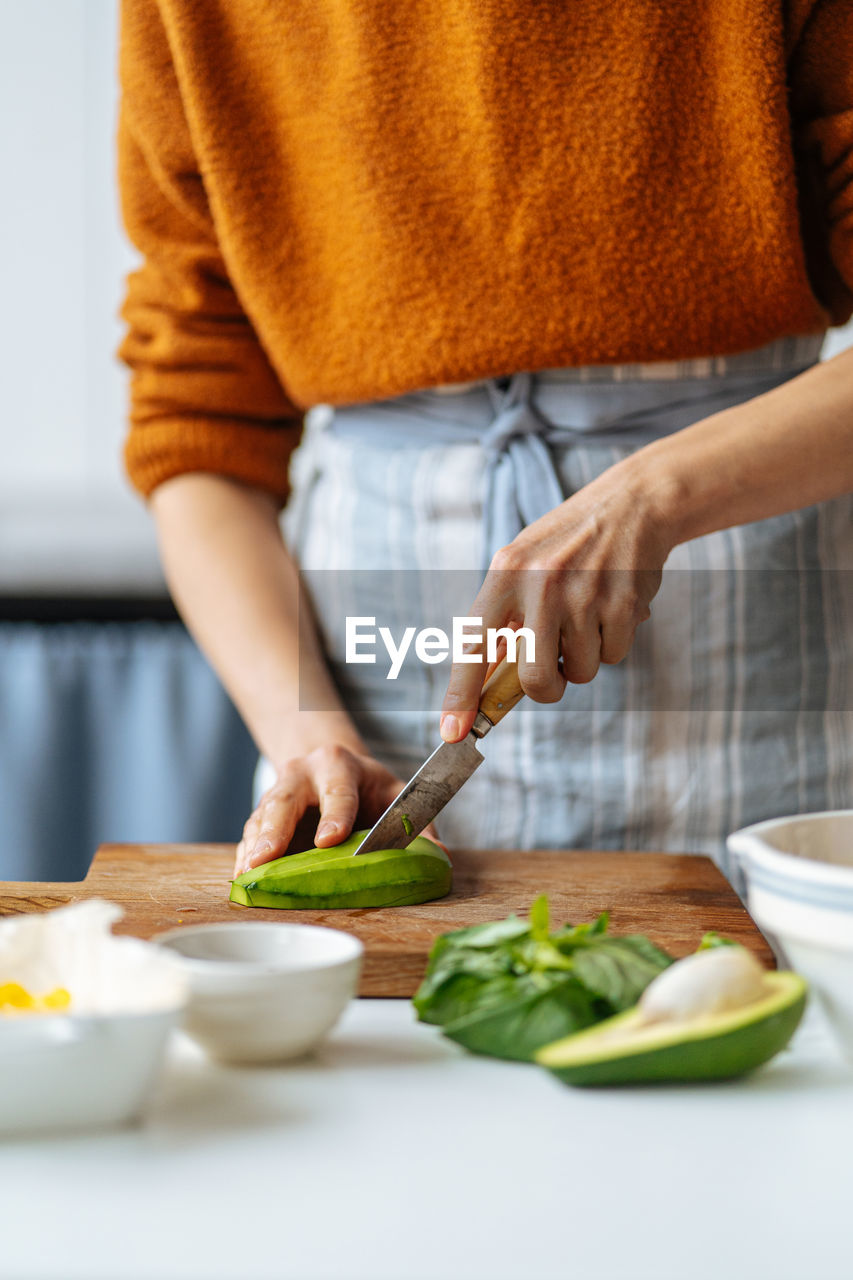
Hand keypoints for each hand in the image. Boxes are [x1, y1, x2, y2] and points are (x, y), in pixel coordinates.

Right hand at [234, 744, 440, 874]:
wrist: (329, 765)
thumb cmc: (368, 787)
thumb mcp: (397, 795)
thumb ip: (418, 824)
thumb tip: (441, 858)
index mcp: (338, 765)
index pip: (338, 791)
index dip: (334, 815)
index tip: (329, 840)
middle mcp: (301, 775)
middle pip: (284, 801)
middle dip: (275, 830)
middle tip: (266, 858)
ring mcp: (277, 794)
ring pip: (261, 818)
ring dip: (254, 846)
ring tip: (248, 874)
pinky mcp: (262, 816)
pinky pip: (249, 834)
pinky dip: (244, 855)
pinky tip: (242, 876)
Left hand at [440, 462, 673, 740]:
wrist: (630, 505)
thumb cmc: (566, 546)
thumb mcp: (523, 568)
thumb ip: (505, 621)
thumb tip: (490, 685)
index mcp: (504, 575)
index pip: (473, 647)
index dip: (461, 695)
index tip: (452, 732)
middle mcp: (539, 584)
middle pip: (535, 680)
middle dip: (546, 687)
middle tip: (555, 669)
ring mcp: (583, 594)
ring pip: (580, 672)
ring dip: (585, 659)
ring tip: (587, 616)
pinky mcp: (622, 603)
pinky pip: (613, 656)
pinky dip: (613, 642)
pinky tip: (612, 607)